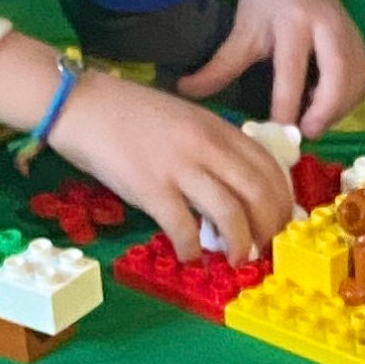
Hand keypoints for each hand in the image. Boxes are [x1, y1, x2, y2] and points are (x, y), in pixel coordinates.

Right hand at [23, 54, 294, 264]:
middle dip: (270, 228)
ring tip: (236, 260)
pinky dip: (192, 249)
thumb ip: (214, 148)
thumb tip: (237, 188)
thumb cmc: (131, 115)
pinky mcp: (150, 188)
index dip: (282, 202)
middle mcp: (206, 146)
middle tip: (264, 248)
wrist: (81, 104)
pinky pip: (183, 227)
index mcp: (218, 129)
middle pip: (259, 193)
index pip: (269, 168)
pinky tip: (189, 256)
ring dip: (240, 244)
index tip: (280, 223)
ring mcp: (179, 167)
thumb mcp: (186, 121)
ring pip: (231, 213)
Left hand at [180, 0, 364, 135]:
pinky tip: (327, 110)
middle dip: (325, 111)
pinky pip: (362, 82)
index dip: (286, 106)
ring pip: (355, 82)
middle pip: (338, 77)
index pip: (292, 71)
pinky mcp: (361, 45)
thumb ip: (219, 65)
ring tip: (312, 123)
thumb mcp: (242, 28)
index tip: (275, 132)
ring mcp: (350, 35)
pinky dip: (348, 102)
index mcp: (294, 21)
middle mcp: (328, 27)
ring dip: (337, 111)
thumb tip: (185, 92)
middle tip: (305, 134)